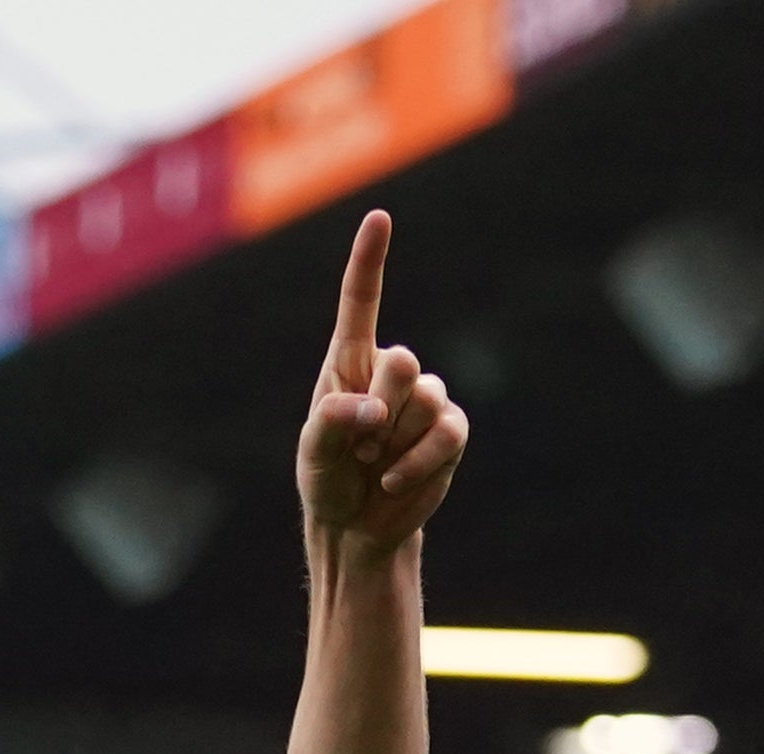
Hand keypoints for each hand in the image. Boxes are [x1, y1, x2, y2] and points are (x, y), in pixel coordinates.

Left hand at [294, 210, 465, 561]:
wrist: (357, 525)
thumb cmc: (328, 480)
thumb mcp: (314, 454)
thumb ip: (332, 423)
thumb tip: (371, 410)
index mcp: (349, 361)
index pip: (361, 303)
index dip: (369, 260)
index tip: (379, 218)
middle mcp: (389, 371)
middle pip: (402, 362)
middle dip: (382, 407)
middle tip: (360, 447)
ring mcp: (425, 399)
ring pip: (426, 400)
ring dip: (395, 443)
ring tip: (374, 465)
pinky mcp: (449, 432)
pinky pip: (447, 433)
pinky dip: (418, 461)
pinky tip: (393, 481)